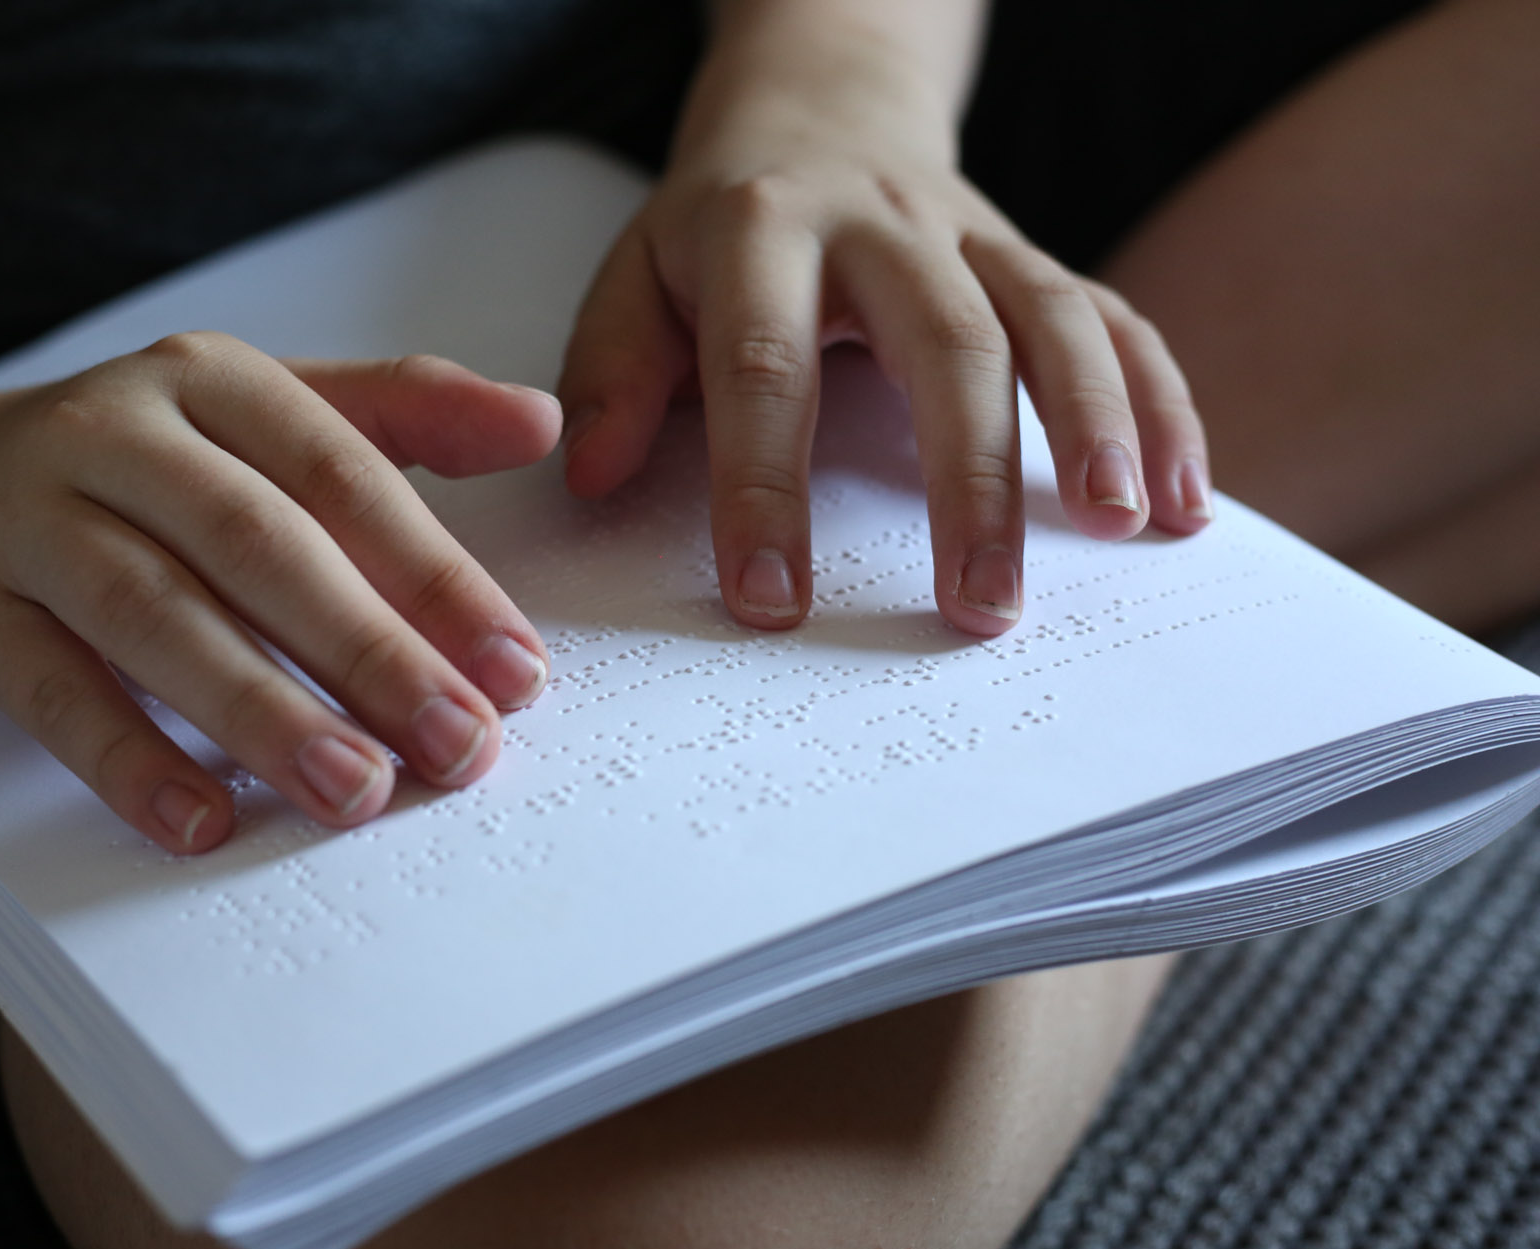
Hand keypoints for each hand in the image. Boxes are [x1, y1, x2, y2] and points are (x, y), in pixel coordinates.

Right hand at [0, 336, 558, 853]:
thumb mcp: (258, 418)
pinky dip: (127, 758)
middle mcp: (114, 433)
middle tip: (458, 746)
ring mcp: (28, 520)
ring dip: (262, 710)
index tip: (514, 670)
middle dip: (368, 651)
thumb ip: (400, 415)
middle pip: (255, 543)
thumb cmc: (130, 470)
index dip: (434, 576)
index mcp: (209, 381)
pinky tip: (200, 821)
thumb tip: (541, 422)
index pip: (341, 474)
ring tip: (353, 791)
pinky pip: (50, 690)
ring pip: (153, 615)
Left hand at [557, 19, 1212, 635]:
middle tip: (979, 607)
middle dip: (970, 478)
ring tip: (1119, 532)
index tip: (771, 598)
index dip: (765, 487)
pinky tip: (1187, 501)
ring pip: (1053, 319)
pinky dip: (1162, 406)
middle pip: (945, 343)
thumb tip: (594, 477)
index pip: (763, 367)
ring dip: (1095, 427)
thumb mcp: (633, 275)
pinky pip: (1115, 322)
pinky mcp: (1034, 260)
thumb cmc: (716, 228)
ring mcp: (974, 237)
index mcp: (761, 232)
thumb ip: (610, 370)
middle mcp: (882, 226)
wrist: (818, 110)